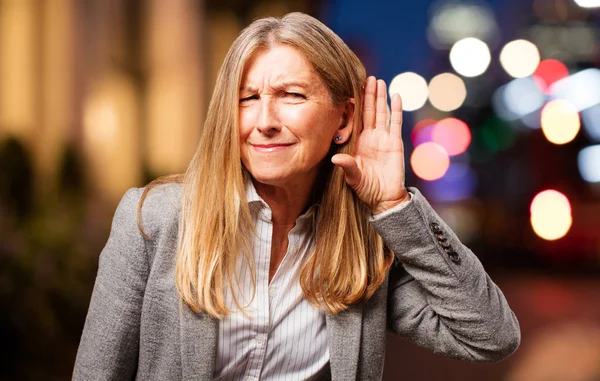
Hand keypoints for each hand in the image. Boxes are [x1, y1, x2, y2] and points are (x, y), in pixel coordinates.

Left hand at [332, 76, 409, 214]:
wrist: (384, 198)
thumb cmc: (366, 189)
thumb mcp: (353, 178)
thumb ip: (347, 166)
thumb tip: (336, 158)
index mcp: (356, 142)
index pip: (354, 119)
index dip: (353, 104)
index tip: (349, 88)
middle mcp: (369, 137)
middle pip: (368, 111)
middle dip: (367, 94)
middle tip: (366, 76)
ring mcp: (383, 139)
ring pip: (381, 113)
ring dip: (380, 97)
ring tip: (379, 81)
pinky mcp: (395, 142)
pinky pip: (395, 123)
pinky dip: (396, 109)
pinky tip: (396, 95)